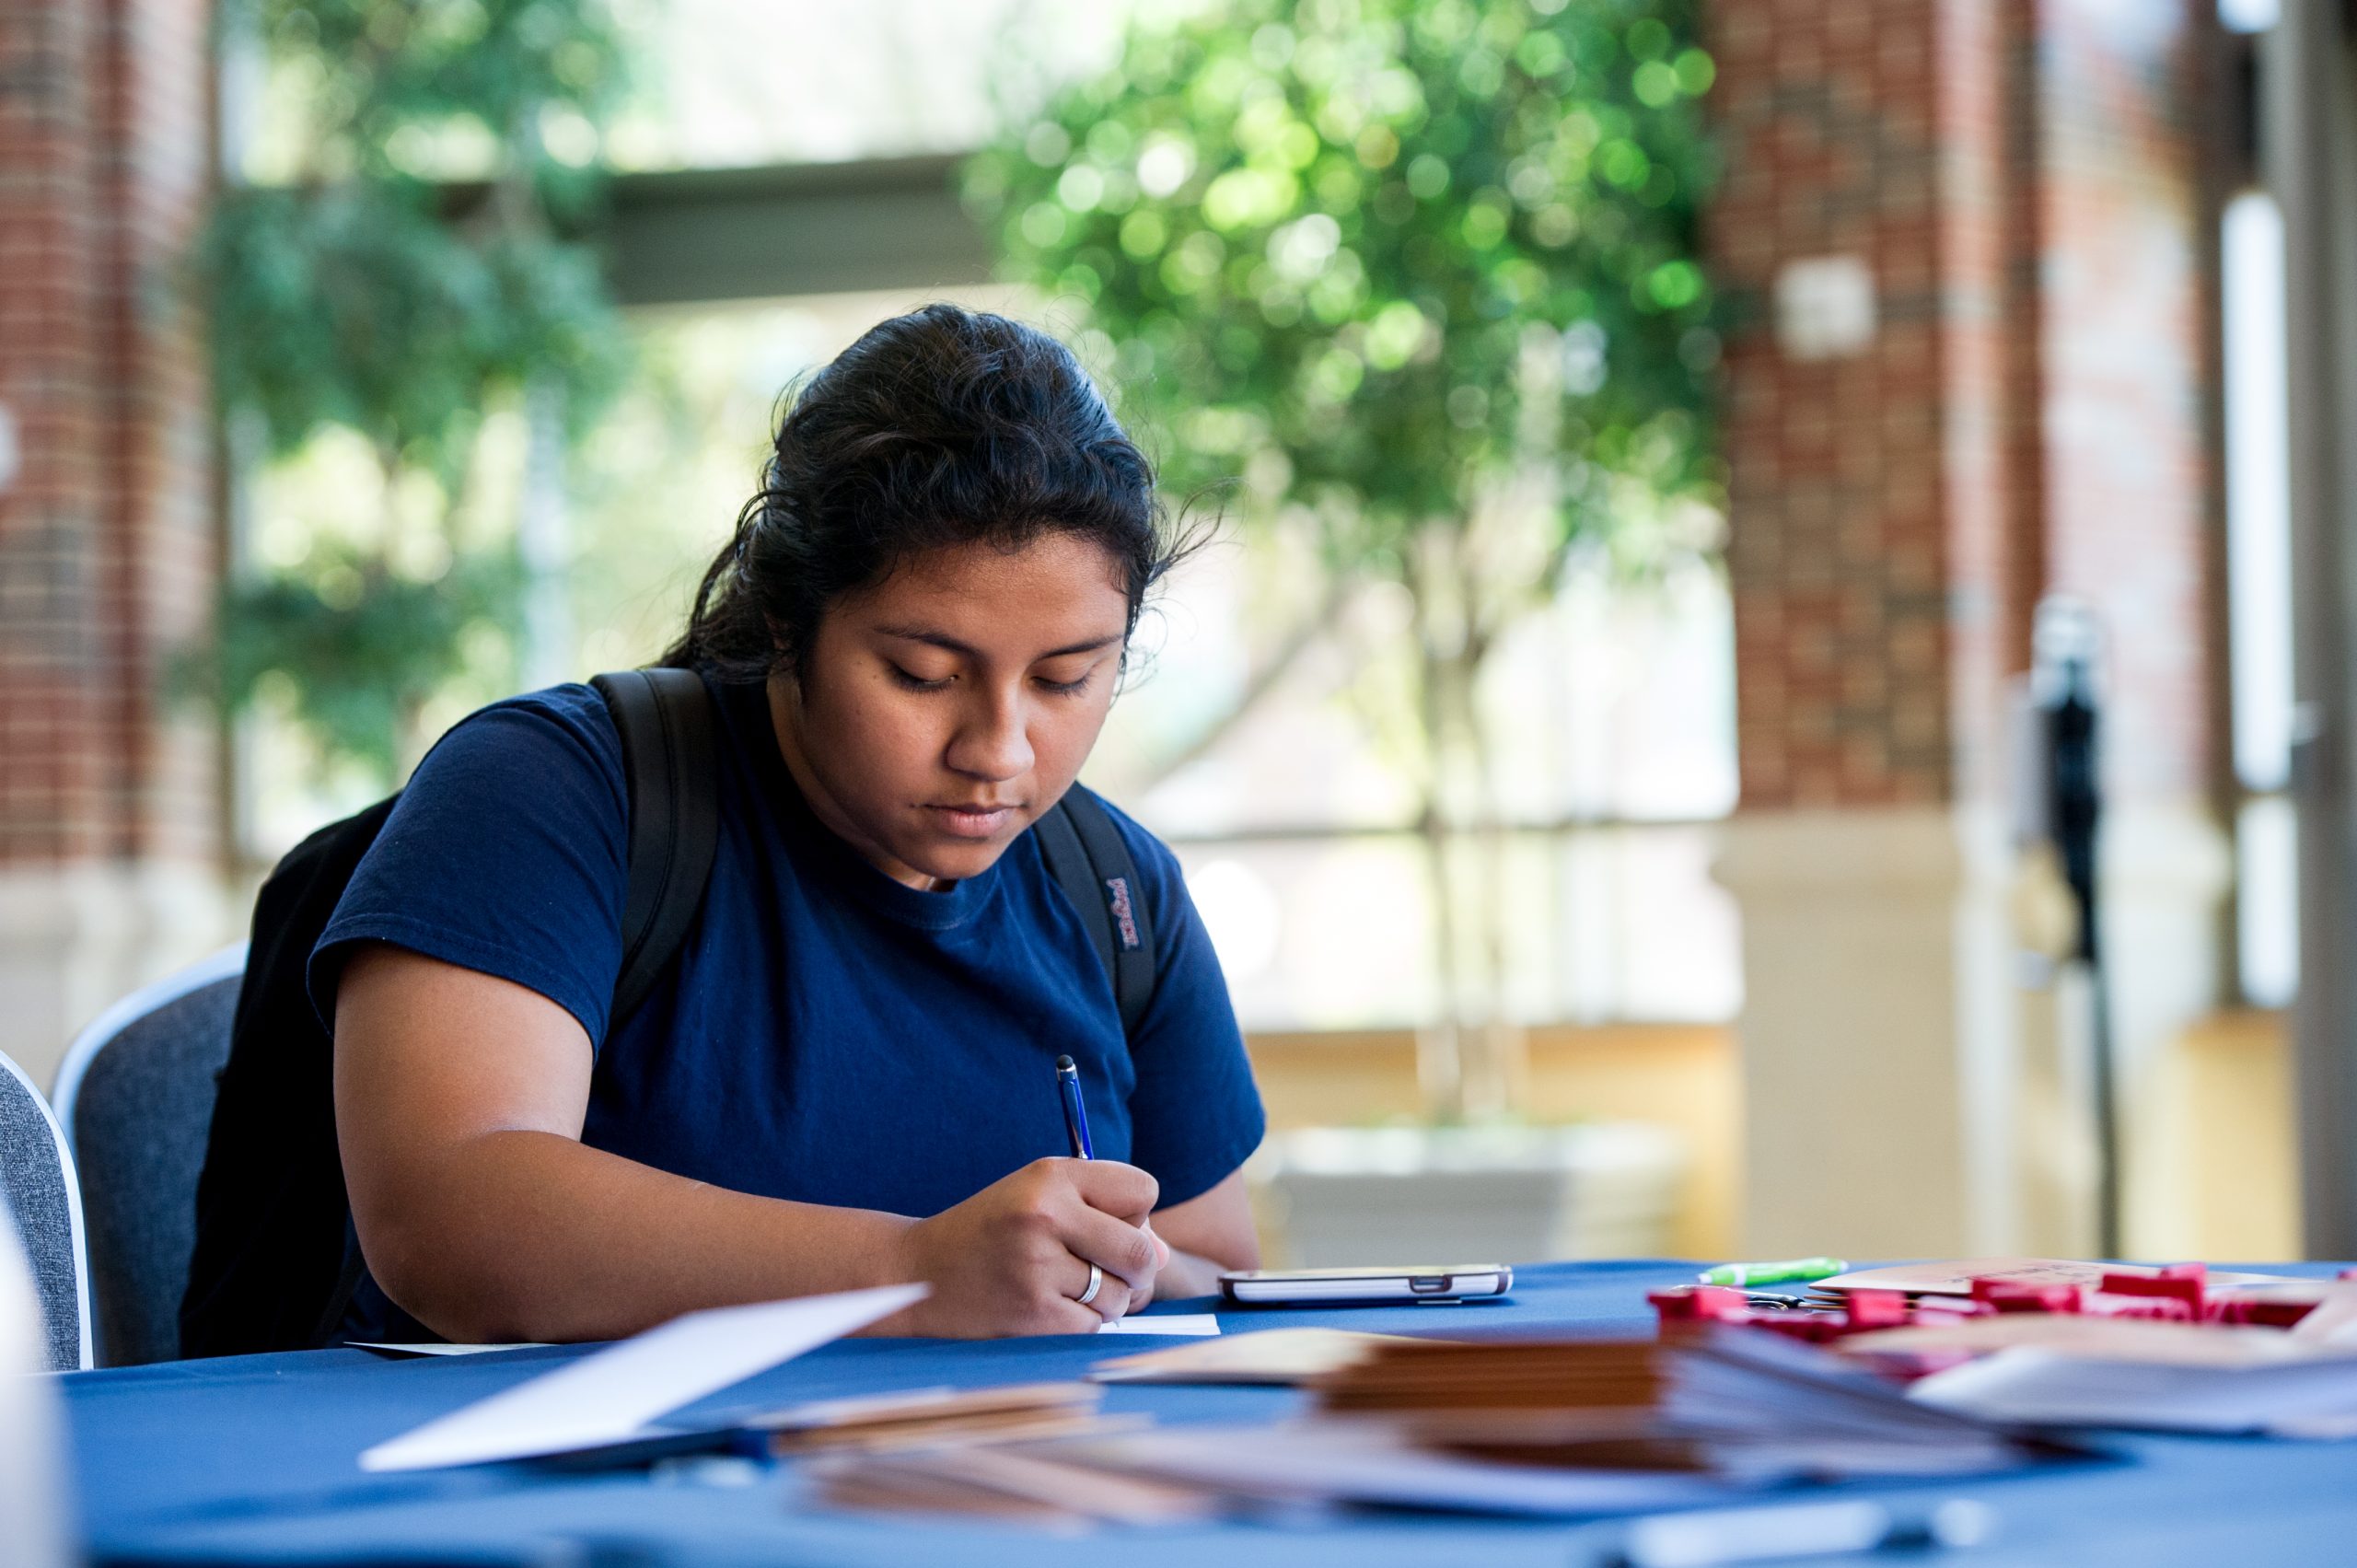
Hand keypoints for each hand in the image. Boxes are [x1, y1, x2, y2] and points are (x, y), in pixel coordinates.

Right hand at [886, 1158, 1167, 1335]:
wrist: (919, 1274)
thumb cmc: (991, 1232)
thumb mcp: (1040, 1199)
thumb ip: (1106, 1214)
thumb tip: (1164, 1255)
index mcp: (1050, 1177)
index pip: (1143, 1191)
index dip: (1135, 1212)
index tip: (1108, 1223)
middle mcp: (1046, 1216)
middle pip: (1140, 1250)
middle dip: (1137, 1266)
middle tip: (1112, 1269)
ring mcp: (1039, 1267)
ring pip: (1120, 1294)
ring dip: (1107, 1299)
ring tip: (1068, 1286)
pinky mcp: (1034, 1314)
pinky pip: (1094, 1325)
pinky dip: (1083, 1322)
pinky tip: (1052, 1307)